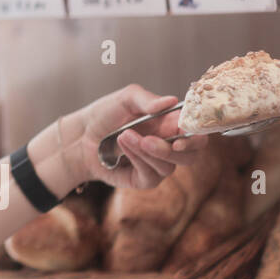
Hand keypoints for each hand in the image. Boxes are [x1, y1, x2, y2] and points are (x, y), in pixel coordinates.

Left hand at [56, 83, 211, 190]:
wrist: (81, 135)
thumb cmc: (105, 115)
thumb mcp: (124, 99)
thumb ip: (146, 99)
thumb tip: (171, 100)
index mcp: (172, 124)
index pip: (197, 132)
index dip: (197, 133)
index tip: (183, 130)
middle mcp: (170, 145)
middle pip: (192, 155)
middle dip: (173, 149)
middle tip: (149, 140)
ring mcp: (158, 164)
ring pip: (169, 166)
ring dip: (145, 151)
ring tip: (124, 135)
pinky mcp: (145, 179)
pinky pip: (151, 175)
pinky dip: (137, 159)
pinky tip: (123, 146)